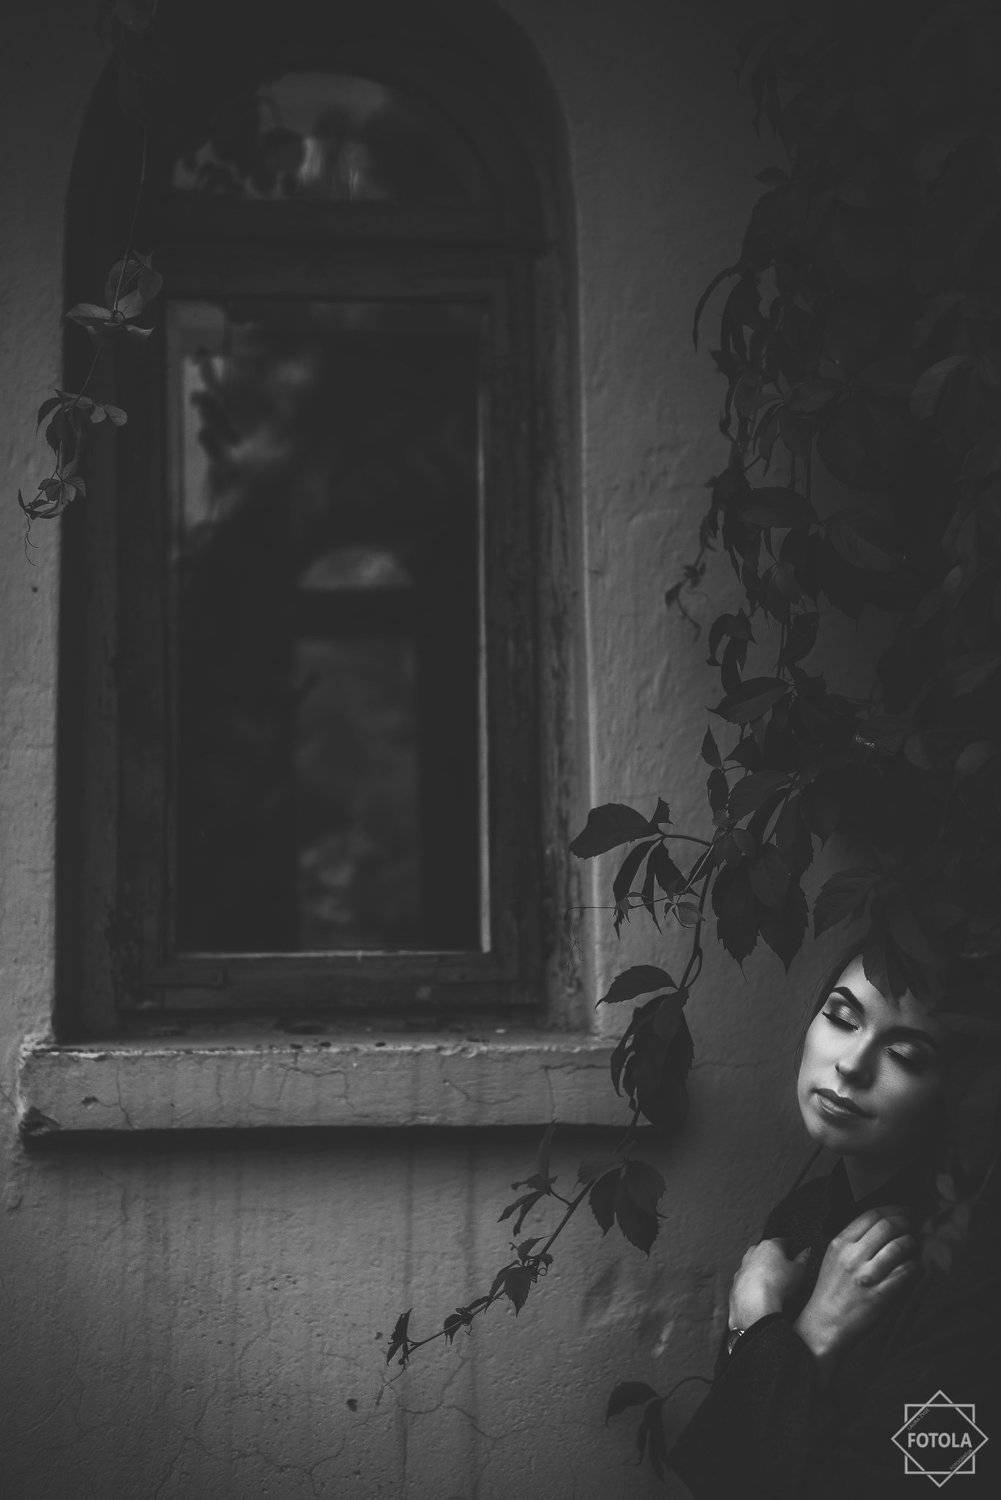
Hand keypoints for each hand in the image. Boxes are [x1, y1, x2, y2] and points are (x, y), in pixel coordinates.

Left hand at [729, 1237, 809, 1329]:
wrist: (756, 1307)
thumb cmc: (778, 1286)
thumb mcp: (799, 1272)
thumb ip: (804, 1259)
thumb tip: (807, 1252)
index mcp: (769, 1246)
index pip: (782, 1241)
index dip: (791, 1247)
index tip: (795, 1252)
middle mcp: (752, 1253)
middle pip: (766, 1252)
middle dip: (774, 1259)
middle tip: (785, 1270)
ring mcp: (742, 1268)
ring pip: (754, 1265)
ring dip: (762, 1272)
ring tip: (773, 1284)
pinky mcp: (736, 1283)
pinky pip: (747, 1281)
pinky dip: (753, 1285)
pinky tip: (761, 1294)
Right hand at [794, 1206, 916, 1374]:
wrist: (824, 1324)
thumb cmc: (831, 1289)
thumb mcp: (833, 1256)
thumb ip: (853, 1239)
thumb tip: (883, 1223)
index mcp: (840, 1242)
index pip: (871, 1214)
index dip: (893, 1209)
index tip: (904, 1211)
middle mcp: (853, 1256)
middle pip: (887, 1225)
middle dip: (907, 1222)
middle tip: (915, 1225)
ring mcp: (866, 1276)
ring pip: (899, 1246)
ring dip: (912, 1242)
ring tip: (914, 1244)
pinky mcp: (880, 1296)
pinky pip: (905, 1272)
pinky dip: (914, 1265)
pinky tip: (914, 1265)